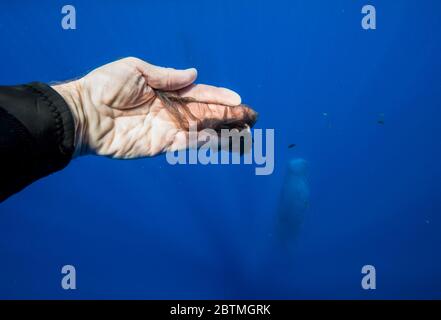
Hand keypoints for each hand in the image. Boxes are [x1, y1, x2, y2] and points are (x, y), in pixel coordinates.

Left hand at [53, 57, 256, 158]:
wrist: (84, 112)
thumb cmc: (105, 86)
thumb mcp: (136, 69)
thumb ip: (167, 75)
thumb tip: (194, 74)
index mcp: (167, 92)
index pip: (201, 94)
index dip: (221, 97)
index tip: (239, 99)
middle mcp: (171, 111)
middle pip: (207, 114)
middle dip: (230, 115)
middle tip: (252, 118)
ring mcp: (167, 129)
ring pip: (203, 131)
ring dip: (224, 132)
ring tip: (244, 134)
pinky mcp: (160, 145)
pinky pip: (187, 143)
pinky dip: (204, 142)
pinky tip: (219, 138)